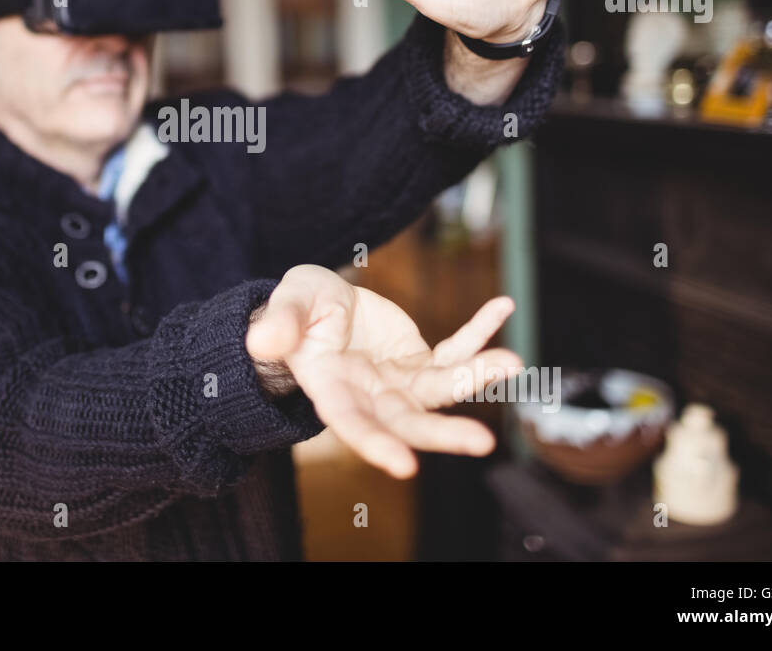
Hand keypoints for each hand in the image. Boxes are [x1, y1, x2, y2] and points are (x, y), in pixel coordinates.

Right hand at [246, 265, 525, 477]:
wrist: (317, 306)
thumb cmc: (296, 311)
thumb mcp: (286, 305)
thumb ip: (279, 322)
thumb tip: (261, 340)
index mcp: (331, 388)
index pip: (352, 423)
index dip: (376, 444)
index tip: (406, 466)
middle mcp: (370, 395)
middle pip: (408, 420)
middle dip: (443, 433)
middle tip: (482, 442)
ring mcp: (398, 381)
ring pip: (441, 389)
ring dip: (476, 378)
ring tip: (510, 363)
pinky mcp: (419, 360)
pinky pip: (455, 350)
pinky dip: (478, 333)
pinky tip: (501, 307)